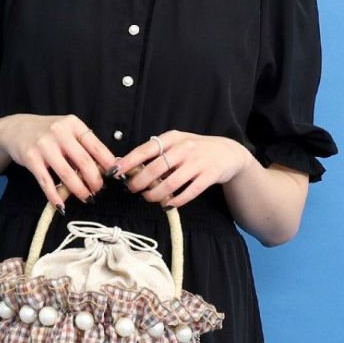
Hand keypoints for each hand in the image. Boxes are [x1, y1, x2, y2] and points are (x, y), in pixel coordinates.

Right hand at [0, 113, 119, 207]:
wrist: (16, 129)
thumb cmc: (47, 133)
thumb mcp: (67, 130)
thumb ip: (83, 145)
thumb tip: (107, 166)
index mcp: (73, 124)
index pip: (96, 146)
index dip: (108, 164)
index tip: (115, 176)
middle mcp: (59, 132)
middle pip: (84, 161)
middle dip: (94, 180)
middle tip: (98, 190)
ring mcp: (44, 145)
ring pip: (67, 173)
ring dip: (79, 190)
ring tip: (86, 197)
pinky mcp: (31, 158)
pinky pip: (46, 181)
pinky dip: (54, 196)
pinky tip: (61, 206)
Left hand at [113, 131, 249, 207]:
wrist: (228, 152)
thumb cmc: (195, 149)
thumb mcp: (177, 143)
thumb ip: (156, 153)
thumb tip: (127, 166)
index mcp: (173, 138)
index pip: (146, 149)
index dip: (128, 162)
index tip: (115, 172)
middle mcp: (185, 148)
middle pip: (155, 169)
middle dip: (139, 182)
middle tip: (133, 189)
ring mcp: (198, 162)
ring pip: (170, 183)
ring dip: (155, 195)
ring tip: (148, 198)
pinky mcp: (209, 176)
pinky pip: (188, 193)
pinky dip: (175, 201)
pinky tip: (168, 204)